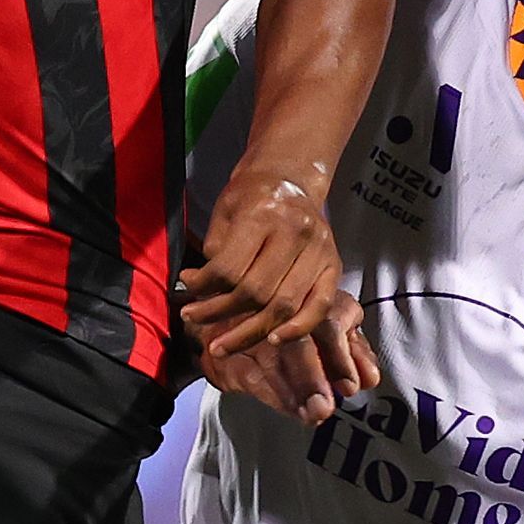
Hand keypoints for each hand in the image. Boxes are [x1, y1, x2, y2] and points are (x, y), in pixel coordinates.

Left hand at [177, 173, 376, 423]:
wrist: (290, 179)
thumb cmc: (251, 197)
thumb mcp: (224, 212)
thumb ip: (214, 251)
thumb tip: (197, 289)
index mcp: (264, 214)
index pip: (230, 267)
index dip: (204, 289)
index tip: (187, 295)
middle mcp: (296, 233)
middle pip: (256, 291)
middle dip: (221, 314)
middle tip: (195, 322)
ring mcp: (320, 251)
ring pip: (285, 305)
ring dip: (251, 332)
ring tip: (223, 345)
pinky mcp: (335, 266)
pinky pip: (319, 307)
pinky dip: (298, 329)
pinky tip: (274, 340)